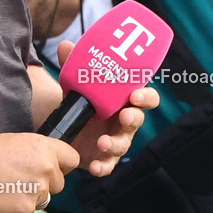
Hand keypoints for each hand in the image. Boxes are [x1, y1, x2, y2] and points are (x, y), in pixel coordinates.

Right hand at [0, 132, 79, 212]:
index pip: (72, 159)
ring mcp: (37, 191)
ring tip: (8, 186)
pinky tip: (3, 197)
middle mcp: (46, 168)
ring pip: (43, 199)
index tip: (54, 168)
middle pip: (59, 183)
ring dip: (30, 197)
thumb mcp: (19, 142)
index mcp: (44, 147)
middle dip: (45, 184)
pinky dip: (18, 209)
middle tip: (22, 178)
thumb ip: (40, 154)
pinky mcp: (26, 210)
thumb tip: (51, 167)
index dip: (63, 165)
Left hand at [57, 40, 159, 176]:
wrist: (66, 121)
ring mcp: (115, 139)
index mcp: (124, 99)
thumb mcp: (77, 80)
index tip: (137, 94)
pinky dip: (102, 167)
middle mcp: (123, 120)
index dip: (146, 96)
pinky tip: (94, 167)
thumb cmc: (82, 97)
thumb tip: (65, 46)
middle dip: (134, 117)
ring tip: (102, 142)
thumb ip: (74, 64)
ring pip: (123, 144)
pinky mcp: (102, 157)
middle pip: (137, 119)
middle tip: (125, 114)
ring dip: (115, 144)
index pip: (145, 97)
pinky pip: (107, 165)